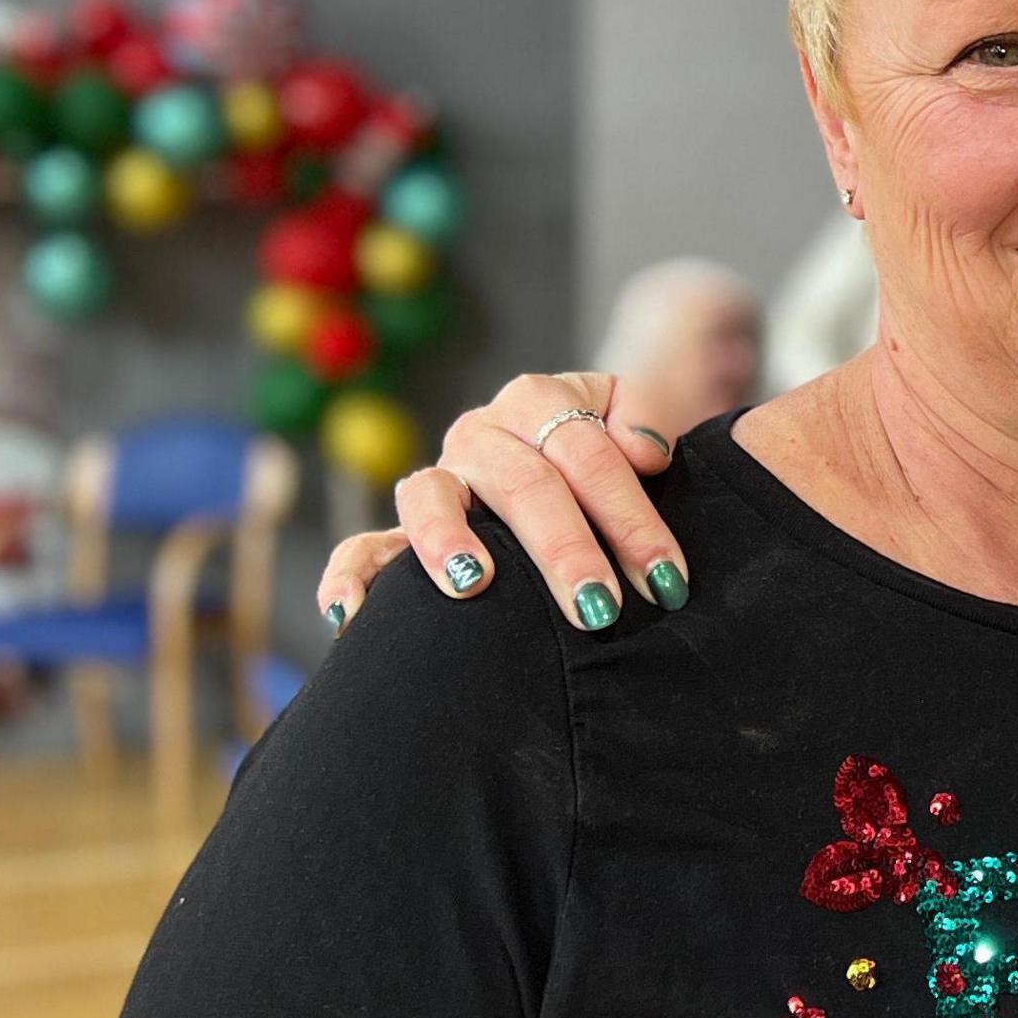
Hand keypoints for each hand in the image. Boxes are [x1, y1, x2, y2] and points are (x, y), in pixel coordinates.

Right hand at [313, 371, 683, 631]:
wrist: (572, 468)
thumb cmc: (611, 463)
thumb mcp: (637, 427)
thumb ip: (645, 420)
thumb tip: (644, 450)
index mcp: (538, 401)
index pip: (586, 454)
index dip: (630, 515)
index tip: (666, 579)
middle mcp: (481, 434)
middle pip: (522, 483)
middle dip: (565, 549)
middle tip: (599, 608)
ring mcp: (439, 481)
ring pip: (430, 497)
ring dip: (452, 542)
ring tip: (476, 584)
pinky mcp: (403, 531)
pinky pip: (364, 549)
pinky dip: (350, 577)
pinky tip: (350, 616)